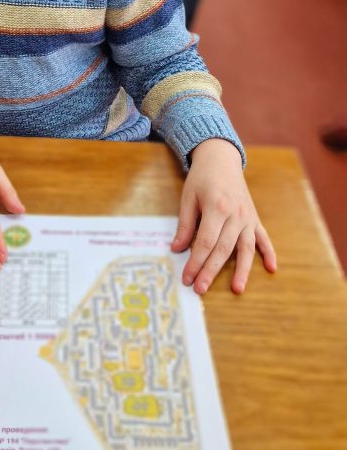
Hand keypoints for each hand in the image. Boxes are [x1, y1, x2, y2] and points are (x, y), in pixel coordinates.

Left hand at [170, 139, 275, 294]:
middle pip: (223, 249)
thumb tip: (177, 249)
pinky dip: (269, 253)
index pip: (205, 242)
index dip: (196, 262)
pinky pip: (264, 237)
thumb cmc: (202, 178)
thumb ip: (184, 224)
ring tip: (237, 289)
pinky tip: (271, 268)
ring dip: (242, 270)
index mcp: (217, 208)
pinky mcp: (255, 218)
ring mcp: (248, 217)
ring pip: (246, 248)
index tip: (187, 277)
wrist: (221, 159)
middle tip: (200, 289)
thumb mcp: (188, 197)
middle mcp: (236, 214)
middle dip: (211, 271)